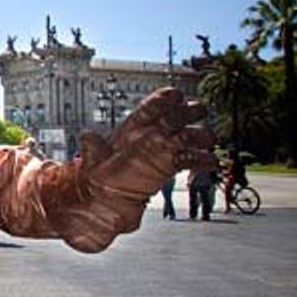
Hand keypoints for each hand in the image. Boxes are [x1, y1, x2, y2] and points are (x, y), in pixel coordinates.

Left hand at [70, 87, 215, 248]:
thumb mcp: (91, 165)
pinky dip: (199, 159)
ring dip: (197, 136)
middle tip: (199, 109)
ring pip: (183, 138)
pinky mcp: (168, 167)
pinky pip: (187, 160)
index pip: (147, 111)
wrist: (106, 202)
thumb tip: (87, 136)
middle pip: (171, 119)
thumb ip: (93, 151)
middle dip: (185, 113)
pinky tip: (210, 161)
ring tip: (208, 137)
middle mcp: (148, 137)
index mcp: (130, 131)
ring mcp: (160, 151)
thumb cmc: (97, 180)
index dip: (161, 101)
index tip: (175, 94)